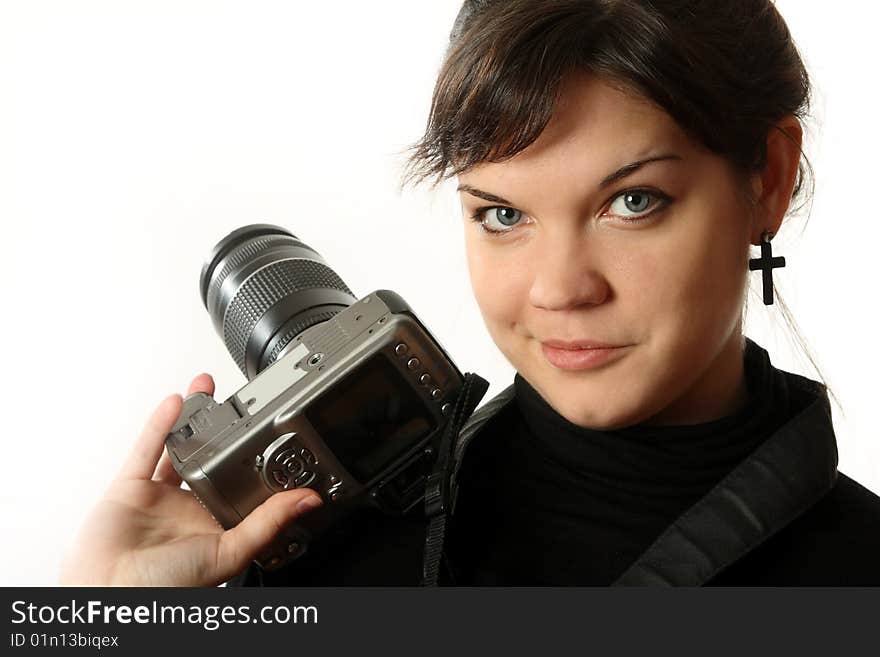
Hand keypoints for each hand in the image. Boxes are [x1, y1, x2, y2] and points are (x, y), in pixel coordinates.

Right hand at [59, 374, 322, 586]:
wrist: (112, 593)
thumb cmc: (166, 588)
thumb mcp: (230, 552)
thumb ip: (268, 522)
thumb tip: (308, 500)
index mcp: (215, 526)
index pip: (239, 485)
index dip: (251, 460)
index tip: (270, 432)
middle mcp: (188, 509)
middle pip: (208, 459)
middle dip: (220, 431)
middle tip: (237, 402)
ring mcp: (158, 497)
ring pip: (177, 448)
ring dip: (191, 418)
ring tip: (208, 388)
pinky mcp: (129, 488)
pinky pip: (146, 449)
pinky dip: (159, 423)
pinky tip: (177, 401)